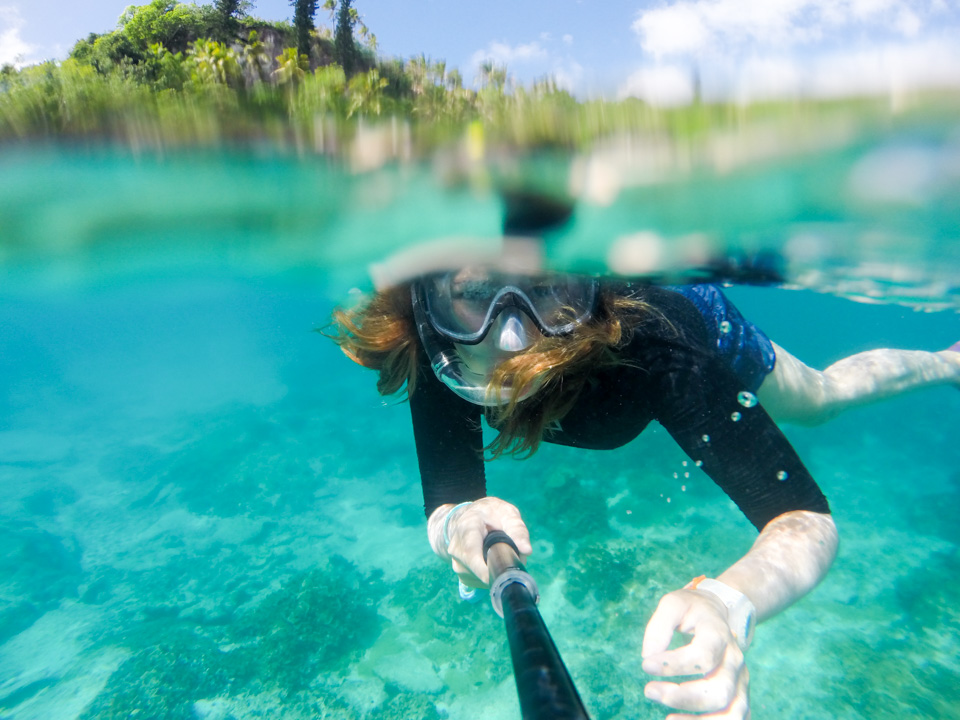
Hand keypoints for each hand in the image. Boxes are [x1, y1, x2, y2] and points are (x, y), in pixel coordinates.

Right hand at [428, 497, 531, 586]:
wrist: (464, 518)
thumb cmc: (489, 514)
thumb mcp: (506, 513)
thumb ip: (517, 529)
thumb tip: (526, 550)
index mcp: (466, 528)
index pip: (470, 552)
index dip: (482, 568)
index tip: (499, 575)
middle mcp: (456, 548)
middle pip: (477, 569)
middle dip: (499, 569)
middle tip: (513, 556)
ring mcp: (457, 563)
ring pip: (482, 578)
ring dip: (497, 571)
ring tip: (500, 553)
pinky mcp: (462, 575)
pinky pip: (481, 581)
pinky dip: (491, 575)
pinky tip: (491, 559)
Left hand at [641, 588, 749, 718]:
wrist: (717, 612)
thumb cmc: (691, 610)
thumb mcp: (672, 604)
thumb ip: (659, 626)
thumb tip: (649, 656)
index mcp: (718, 634)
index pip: (703, 656)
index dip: (674, 664)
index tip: (646, 665)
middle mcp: (734, 660)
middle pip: (719, 690)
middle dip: (683, 697)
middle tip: (649, 690)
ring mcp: (740, 681)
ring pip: (732, 712)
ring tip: (668, 718)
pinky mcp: (738, 695)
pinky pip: (734, 719)